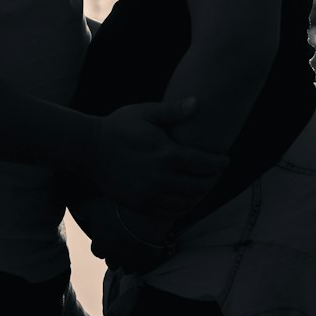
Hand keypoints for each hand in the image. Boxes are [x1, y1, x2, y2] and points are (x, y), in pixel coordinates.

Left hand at [70, 196, 171, 274]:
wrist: (146, 209)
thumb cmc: (117, 205)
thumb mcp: (95, 203)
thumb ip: (83, 209)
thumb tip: (76, 211)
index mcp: (102, 244)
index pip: (97, 251)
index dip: (101, 243)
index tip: (106, 235)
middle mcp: (116, 256)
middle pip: (112, 263)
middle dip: (114, 254)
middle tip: (120, 240)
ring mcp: (134, 260)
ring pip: (128, 267)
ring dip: (128, 259)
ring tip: (132, 247)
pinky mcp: (150, 260)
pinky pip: (144, 265)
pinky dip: (143, 259)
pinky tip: (145, 248)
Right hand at [87, 98, 226, 217]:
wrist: (89, 150)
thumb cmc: (118, 127)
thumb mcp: (144, 112)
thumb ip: (173, 111)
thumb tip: (197, 103)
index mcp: (167, 154)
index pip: (204, 164)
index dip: (219, 163)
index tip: (226, 161)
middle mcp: (162, 177)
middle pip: (200, 186)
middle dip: (212, 181)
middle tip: (217, 174)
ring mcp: (150, 194)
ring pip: (186, 202)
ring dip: (199, 196)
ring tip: (203, 187)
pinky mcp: (140, 205)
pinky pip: (169, 212)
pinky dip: (182, 207)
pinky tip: (185, 199)